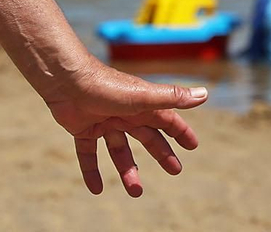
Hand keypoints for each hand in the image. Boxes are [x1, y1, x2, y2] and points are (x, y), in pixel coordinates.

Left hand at [44, 60, 207, 198]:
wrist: (65, 79)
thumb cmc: (105, 85)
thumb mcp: (142, 95)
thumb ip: (171, 97)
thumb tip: (205, 94)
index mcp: (141, 104)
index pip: (166, 119)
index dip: (180, 131)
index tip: (192, 146)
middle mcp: (124, 112)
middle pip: (146, 137)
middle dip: (161, 153)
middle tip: (175, 170)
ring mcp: (103, 120)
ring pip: (119, 150)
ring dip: (127, 170)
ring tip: (135, 191)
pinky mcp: (82, 129)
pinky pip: (88, 154)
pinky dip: (91, 171)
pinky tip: (96, 188)